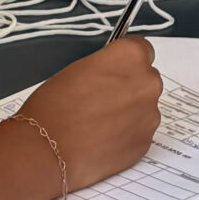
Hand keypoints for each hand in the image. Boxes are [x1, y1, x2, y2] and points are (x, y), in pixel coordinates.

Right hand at [16, 40, 160, 193]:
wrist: (49, 149)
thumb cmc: (55, 108)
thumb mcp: (78, 67)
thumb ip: (106, 65)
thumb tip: (113, 72)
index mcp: (131, 55)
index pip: (143, 49)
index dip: (126, 62)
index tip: (119, 70)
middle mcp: (147, 82)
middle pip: (146, 80)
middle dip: (130, 88)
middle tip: (104, 99)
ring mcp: (149, 114)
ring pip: (144, 108)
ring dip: (129, 112)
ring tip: (99, 122)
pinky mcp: (146, 142)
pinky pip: (140, 132)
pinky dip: (126, 135)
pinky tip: (102, 138)